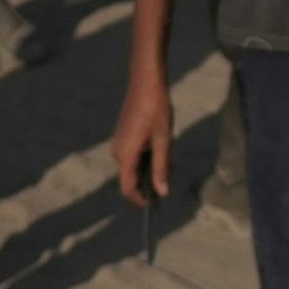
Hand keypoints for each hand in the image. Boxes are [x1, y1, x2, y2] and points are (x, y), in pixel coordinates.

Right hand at [111, 67, 172, 204]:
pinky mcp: (122, 137)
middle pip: (131, 178)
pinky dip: (146, 157)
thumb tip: (162, 192)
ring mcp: (118, 144)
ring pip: (133, 166)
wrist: (146, 84)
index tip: (155, 205)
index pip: (128, 188)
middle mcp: (117, 152)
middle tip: (171, 174)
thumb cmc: (156, 110)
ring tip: (169, 156)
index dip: (140, 200)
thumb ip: (162, 168)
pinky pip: (132, 155)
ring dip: (150, 168)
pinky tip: (161, 147)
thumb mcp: (164, 141)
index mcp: (125, 155)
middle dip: (150, 181)